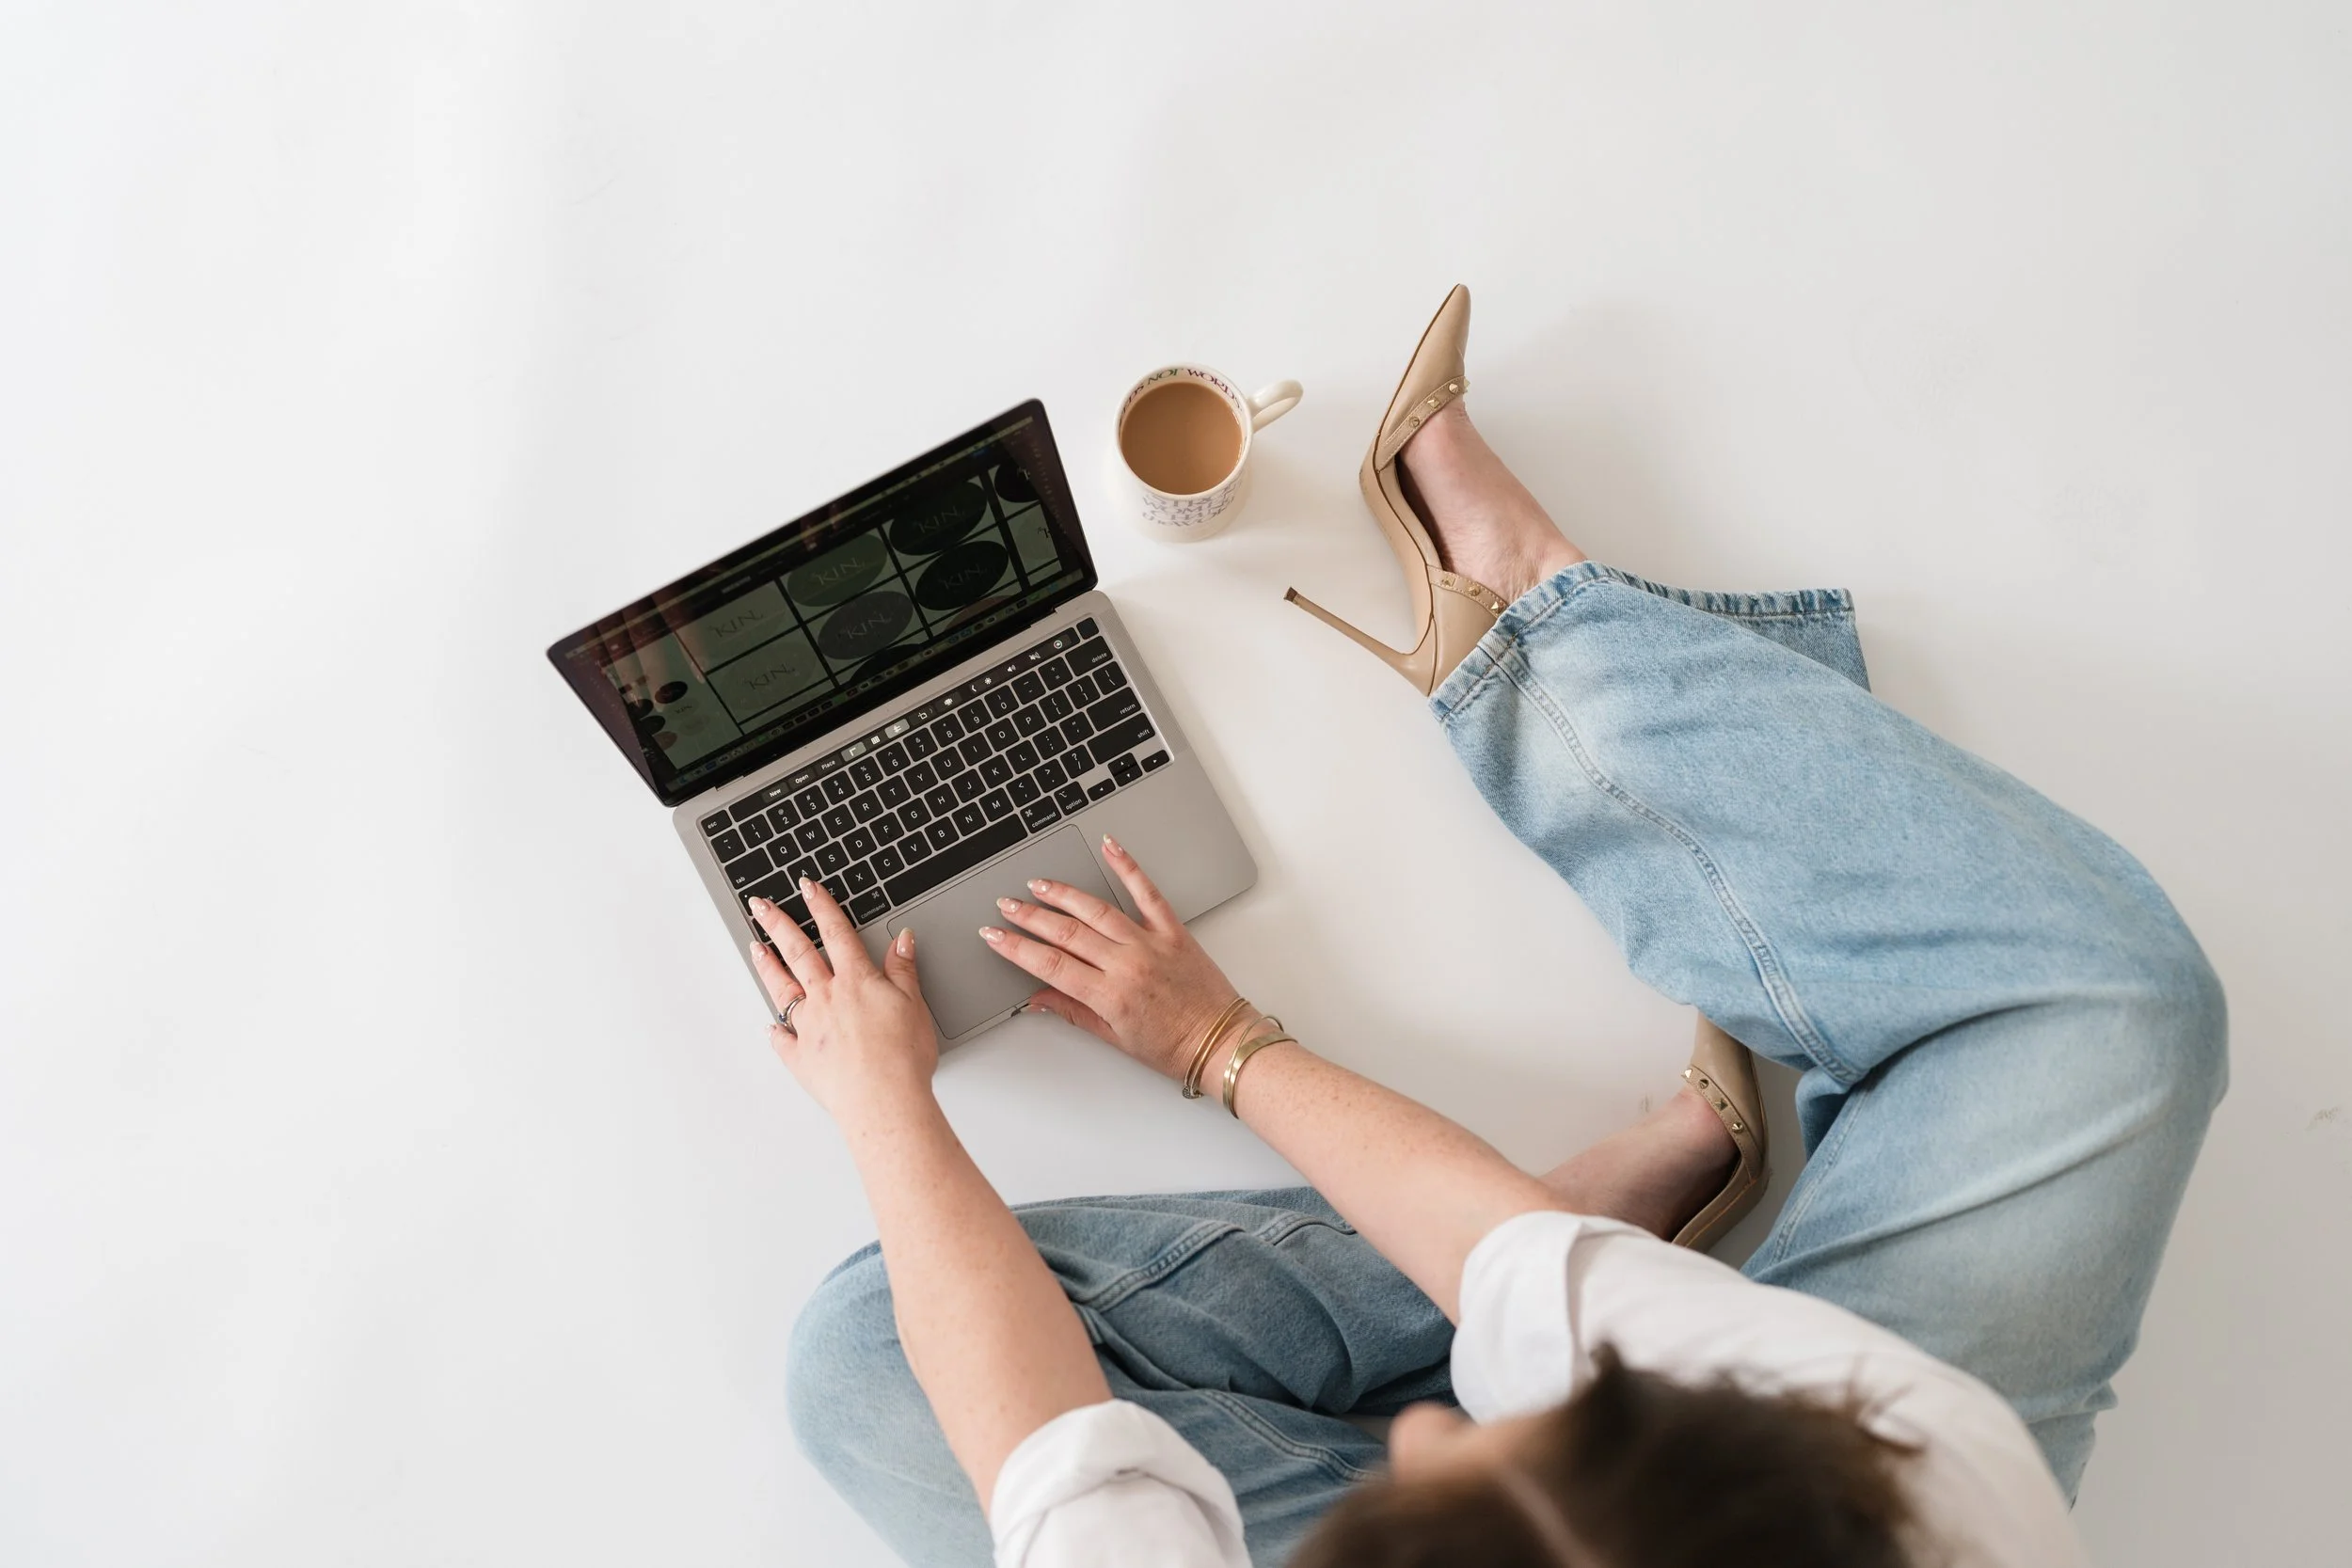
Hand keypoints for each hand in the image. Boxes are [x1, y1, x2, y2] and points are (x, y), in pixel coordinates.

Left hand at [750, 878, 938, 1122]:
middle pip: (798, 953)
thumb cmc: (902, 1058)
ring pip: (783, 989)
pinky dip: (776, 1032)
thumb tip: (902, 938)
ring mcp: (809, 1028)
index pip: (835, 933)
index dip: (821, 906)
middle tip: (760, 906)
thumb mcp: (914, 1004)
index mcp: (856, 982)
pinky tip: (770, 1026)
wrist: (883, 1101)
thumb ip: (903, 969)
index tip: (807, 887)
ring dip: (768, 966)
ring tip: (754, 948)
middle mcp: (827, 999)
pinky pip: (782, 1041)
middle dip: (778, 924)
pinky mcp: (802, 1059)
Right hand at [981, 836, 1248, 1082]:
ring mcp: (1150, 943)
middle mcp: (1127, 964)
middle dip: (1030, 917)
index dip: (1016, 948)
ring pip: (1097, 910)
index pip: (1050, 964)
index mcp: (1109, 995)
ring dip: (1063, 894)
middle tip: (1006, 905)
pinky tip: (1110, 846)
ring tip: (1039, 885)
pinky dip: (1127, 866)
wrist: (1221, 1041)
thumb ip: (1073, 1012)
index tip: (994, 935)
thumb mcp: (1115, 1037)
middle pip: (1066, 933)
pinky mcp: (1173, 930)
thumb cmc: (1174, 1046)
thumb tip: (1037, 999)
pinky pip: (1147, 892)